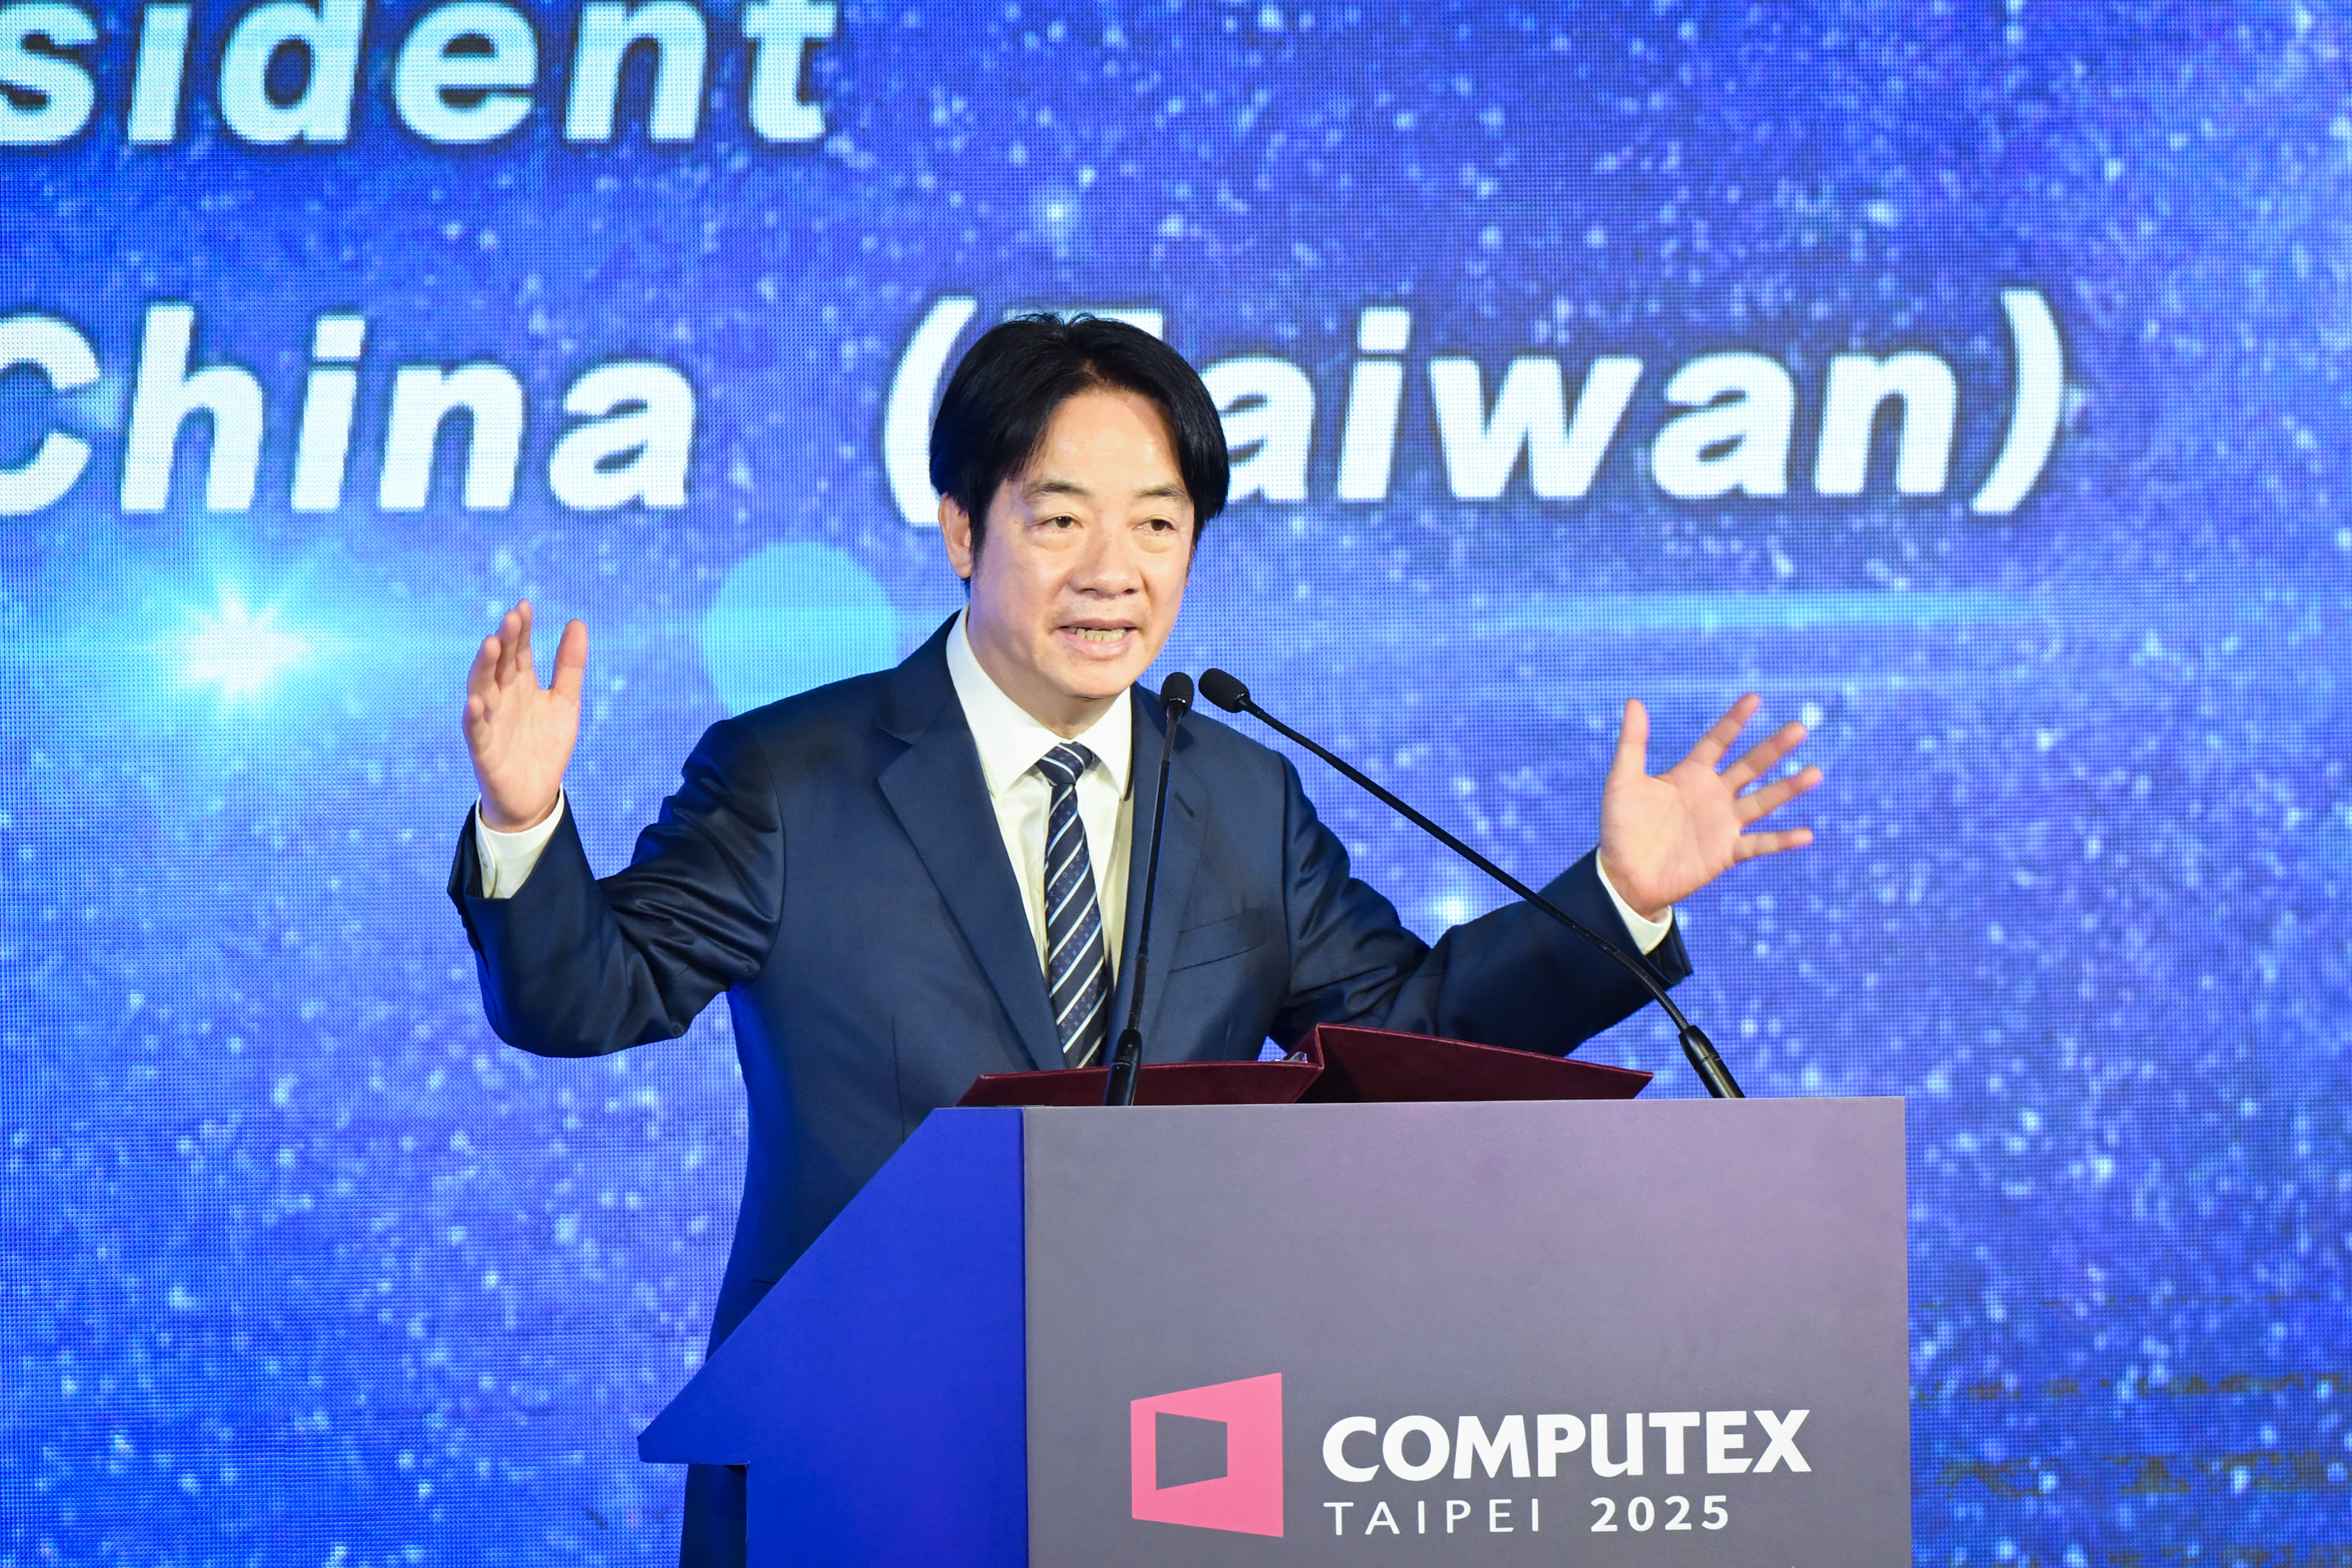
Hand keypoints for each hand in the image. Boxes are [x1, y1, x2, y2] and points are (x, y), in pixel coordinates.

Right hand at [464, 599, 587, 831]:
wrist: (536, 794)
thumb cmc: (546, 745)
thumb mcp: (565, 702)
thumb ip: (569, 665)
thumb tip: (577, 622)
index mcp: (521, 684)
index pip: (519, 650)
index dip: (521, 629)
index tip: (525, 605)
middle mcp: (502, 698)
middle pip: (499, 664)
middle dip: (504, 641)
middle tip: (511, 617)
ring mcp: (490, 721)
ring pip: (481, 689)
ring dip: (484, 667)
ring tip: (491, 644)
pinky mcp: (484, 750)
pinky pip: (475, 730)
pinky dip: (474, 716)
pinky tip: (476, 702)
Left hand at [1598, 694, 1819, 920]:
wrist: (1623, 876)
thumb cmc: (1620, 828)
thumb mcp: (1623, 781)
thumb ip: (1632, 743)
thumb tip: (1634, 701)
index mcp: (1690, 775)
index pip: (1717, 741)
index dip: (1734, 721)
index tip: (1755, 698)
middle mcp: (1712, 795)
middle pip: (1750, 766)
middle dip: (1774, 748)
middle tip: (1799, 727)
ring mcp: (1722, 823)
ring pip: (1763, 801)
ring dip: (1788, 788)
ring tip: (1815, 772)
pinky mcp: (1725, 852)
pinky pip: (1758, 844)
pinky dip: (1781, 840)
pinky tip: (1806, 834)